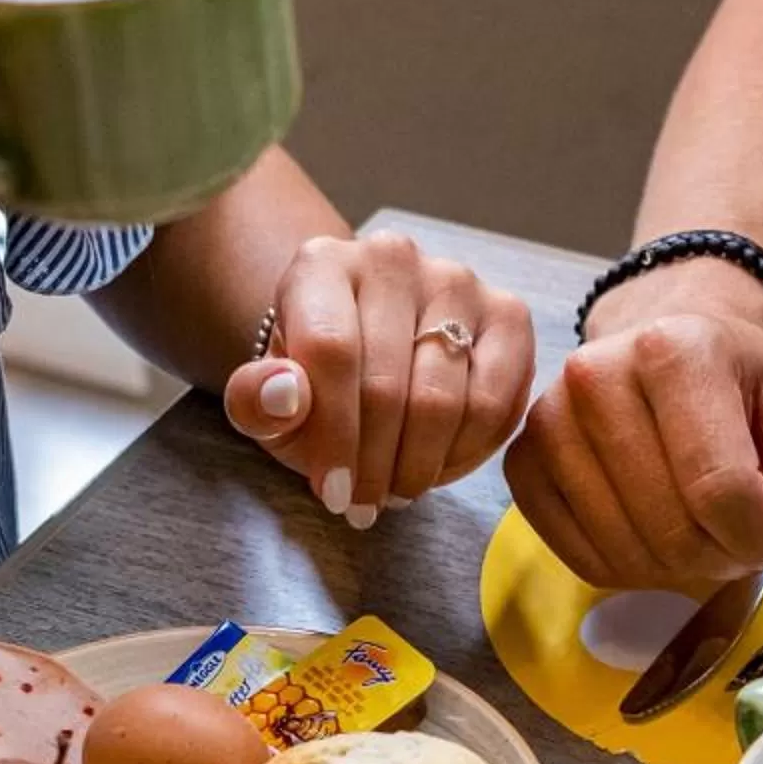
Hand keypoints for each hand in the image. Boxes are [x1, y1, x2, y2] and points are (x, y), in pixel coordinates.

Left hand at [221, 232, 536, 526]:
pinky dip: (467, 452)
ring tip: (397, 487)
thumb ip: (254, 401)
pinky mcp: (507, 315)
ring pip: (445, 400)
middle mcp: (394, 258)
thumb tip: (284, 395)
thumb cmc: (314, 382)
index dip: (335, 435)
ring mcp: (457, 282)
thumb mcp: (267, 400)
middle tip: (365, 505)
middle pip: (388, 384)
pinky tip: (438, 466)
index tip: (332, 494)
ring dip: (419, 465)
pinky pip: (495, 403)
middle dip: (374, 464)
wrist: (367, 351)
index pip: (332, 352)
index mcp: (322, 264)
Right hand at [504, 303, 762, 590]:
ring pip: (628, 553)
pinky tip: (655, 532)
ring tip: (701, 526)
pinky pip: (584, 561)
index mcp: (672, 348)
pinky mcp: (522, 465)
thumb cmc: (738, 386)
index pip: (722, 489)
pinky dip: (632, 569)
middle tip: (741, 528)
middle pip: (673, 530)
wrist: (663, 358)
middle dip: (724, 553)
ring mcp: (548, 422)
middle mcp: (594, 375)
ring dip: (680, 567)